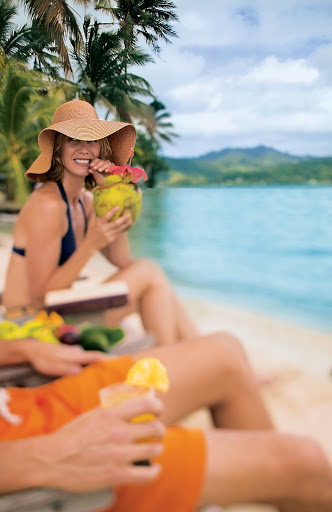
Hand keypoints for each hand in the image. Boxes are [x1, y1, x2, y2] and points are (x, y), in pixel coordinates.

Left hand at [23, 339, 107, 375]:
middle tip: (114, 370)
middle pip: (94, 357)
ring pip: (88, 358)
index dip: (108, 359)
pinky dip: (88, 364)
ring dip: (96, 364)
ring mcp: (73, 353)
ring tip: (102, 373)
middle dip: (105, 362)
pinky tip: (86, 370)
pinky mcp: (68, 355)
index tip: (119, 362)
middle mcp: (77, 352)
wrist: (32, 349)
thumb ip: (66, 368)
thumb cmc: (43, 359)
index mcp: (75, 355)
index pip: (95, 356)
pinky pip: (82, 359)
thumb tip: (80, 371)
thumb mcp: (52, 366)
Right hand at [37, 395, 164, 491]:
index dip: (158, 407)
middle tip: (157, 432)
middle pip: (155, 427)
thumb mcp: (92, 414)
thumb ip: (113, 407)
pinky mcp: (117, 474)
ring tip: (153, 448)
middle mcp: (118, 432)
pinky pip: (148, 474)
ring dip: (157, 448)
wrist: (52, 460)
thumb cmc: (71, 435)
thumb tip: (131, 395)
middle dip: (159, 429)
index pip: (147, 405)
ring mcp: (119, 454)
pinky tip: (153, 469)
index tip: (158, 410)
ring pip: (154, 449)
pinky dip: (154, 471)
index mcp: (111, 414)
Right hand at [85, 209, 131, 250]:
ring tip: (131, 220)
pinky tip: (128, 226)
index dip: (112, 212)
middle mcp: (103, 230)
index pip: (106, 217)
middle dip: (123, 219)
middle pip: (115, 224)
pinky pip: (118, 234)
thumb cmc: (91, 232)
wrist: (90, 245)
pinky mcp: (110, 240)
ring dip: (126, 225)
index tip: (118, 207)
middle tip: (129, 214)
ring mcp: (107, 235)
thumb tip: (95, 204)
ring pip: (119, 229)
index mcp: (98, 224)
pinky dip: (123, 230)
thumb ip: (94, 214)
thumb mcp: (91, 223)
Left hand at [88, 159, 112, 185]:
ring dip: (103, 166)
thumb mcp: (96, 177)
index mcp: (100, 164)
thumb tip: (89, 170)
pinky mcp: (114, 168)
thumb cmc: (101, 180)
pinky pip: (113, 166)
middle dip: (98, 164)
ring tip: (99, 170)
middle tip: (94, 168)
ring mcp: (110, 165)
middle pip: (102, 161)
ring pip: (107, 163)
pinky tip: (106, 171)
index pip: (97, 160)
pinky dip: (109, 168)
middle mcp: (105, 163)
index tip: (91, 165)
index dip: (94, 162)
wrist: (107, 184)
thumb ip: (93, 173)